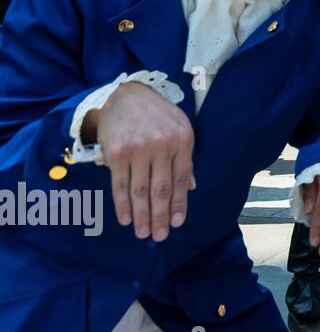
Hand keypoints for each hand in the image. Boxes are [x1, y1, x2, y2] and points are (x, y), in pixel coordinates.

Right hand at [88, 81, 194, 240]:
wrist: (125, 95)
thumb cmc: (157, 115)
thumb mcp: (180, 129)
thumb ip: (185, 159)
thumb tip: (191, 188)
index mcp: (182, 141)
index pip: (181, 180)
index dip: (180, 204)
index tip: (177, 223)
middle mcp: (162, 146)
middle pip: (161, 189)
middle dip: (161, 216)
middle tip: (160, 236)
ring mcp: (138, 150)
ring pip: (140, 191)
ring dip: (142, 216)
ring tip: (144, 233)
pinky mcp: (116, 153)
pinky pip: (119, 185)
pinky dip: (122, 205)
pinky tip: (126, 219)